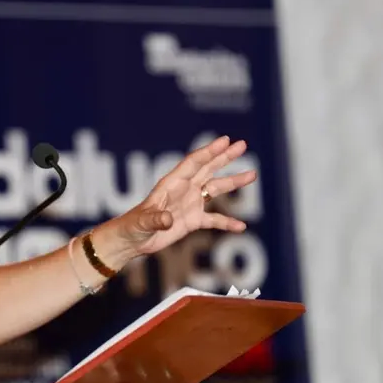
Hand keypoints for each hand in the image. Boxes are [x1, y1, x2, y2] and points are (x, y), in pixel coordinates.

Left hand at [117, 135, 256, 255]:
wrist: (130, 241)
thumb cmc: (131, 227)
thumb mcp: (142, 222)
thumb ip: (155, 219)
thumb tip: (168, 219)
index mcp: (171, 184)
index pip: (193, 163)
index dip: (209, 151)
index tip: (225, 141)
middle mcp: (183, 190)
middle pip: (208, 169)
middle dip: (224, 157)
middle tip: (242, 144)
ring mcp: (189, 204)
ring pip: (215, 189)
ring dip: (233, 182)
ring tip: (252, 175)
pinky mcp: (192, 221)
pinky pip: (214, 220)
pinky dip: (227, 223)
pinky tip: (241, 226)